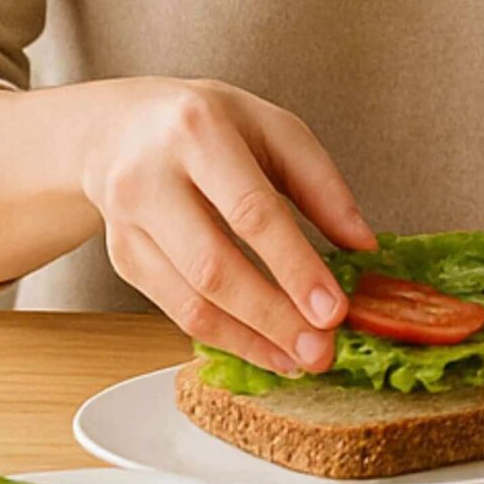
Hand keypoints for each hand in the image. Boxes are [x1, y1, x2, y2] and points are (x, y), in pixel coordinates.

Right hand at [79, 78, 373, 377]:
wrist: (120, 127)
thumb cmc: (211, 124)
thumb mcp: (274, 129)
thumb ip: (321, 185)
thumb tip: (364, 245)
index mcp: (198, 133)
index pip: (251, 211)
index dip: (294, 266)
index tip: (334, 309)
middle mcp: (150, 179)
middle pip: (213, 265)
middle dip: (272, 317)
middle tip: (320, 351)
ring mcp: (127, 222)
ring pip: (189, 298)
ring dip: (249, 338)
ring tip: (298, 359)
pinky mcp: (122, 256)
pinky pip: (173, 308)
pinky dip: (222, 335)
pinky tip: (263, 347)